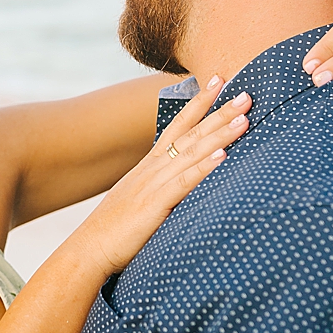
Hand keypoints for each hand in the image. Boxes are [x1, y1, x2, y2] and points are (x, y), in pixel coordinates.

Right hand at [70, 77, 248, 277]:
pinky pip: (183, 183)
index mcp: (148, 168)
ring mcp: (152, 186)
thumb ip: (160, 188)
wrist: (87, 251)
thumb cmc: (114, 232)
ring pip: (190, 154)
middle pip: (189, 134)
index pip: (177, 127)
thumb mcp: (138, 201)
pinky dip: (203, 168)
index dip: (198, 104)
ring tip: (244, 118)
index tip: (217, 82)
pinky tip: (221, 156)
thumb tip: (181, 184)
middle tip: (245, 93)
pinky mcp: (154, 206)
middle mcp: (151, 170)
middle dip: (218, 112)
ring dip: (219, 134)